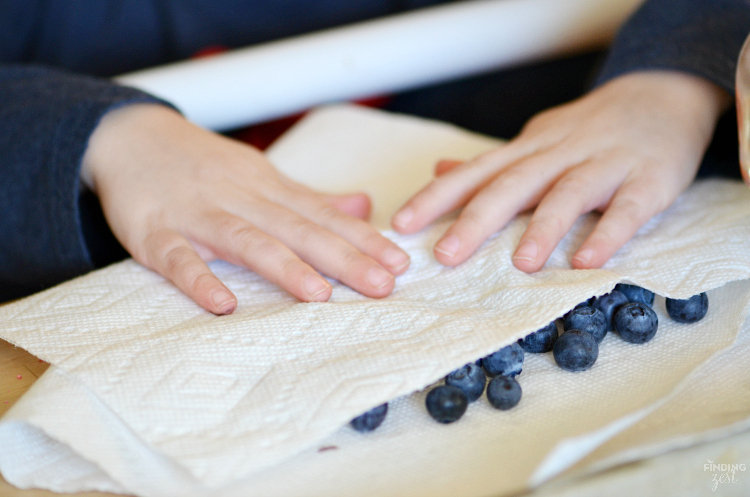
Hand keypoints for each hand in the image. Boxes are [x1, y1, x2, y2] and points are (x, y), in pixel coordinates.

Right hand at [81, 104, 409, 313]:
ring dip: (284, 266)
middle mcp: (240, 198)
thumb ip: (310, 197)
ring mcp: (196, 214)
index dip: (363, 239)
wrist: (130, 135)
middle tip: (382, 285)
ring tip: (321, 294)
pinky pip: (177, 257)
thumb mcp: (262, 174)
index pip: (323, 215)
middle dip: (342, 257)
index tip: (400, 263)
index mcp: (268, 188)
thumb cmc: (205, 164)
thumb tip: (365, 207)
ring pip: (246, 240)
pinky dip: (198, 279)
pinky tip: (222, 304)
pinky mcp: (153, 231)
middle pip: (297, 229)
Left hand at [391, 71, 730, 271]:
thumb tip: (438, 172)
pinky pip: (628, 208)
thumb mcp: (536, 140)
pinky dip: (610, 233)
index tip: (401, 226)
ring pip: (568, 193)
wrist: (664, 95)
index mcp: (529, 149)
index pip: (476, 173)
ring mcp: (605, 164)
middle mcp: (559, 153)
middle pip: (513, 184)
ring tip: (522, 264)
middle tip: (444, 255)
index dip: (437, 198)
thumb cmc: (589, 130)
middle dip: (476, 219)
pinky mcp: (649, 179)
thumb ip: (492, 164)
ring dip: (544, 228)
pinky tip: (589, 261)